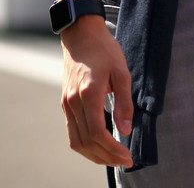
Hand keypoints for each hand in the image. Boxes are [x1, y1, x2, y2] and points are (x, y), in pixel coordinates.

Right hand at [60, 15, 133, 166]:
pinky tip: (99, 145)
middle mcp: (73, 102)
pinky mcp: (65, 102)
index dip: (112, 149)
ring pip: (76, 141)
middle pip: (86, 142)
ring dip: (94, 155)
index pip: (97, 133)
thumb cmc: (104, 49)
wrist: (81, 33)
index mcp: (88, 93)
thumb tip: (125, 130)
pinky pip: (72, 132)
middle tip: (124, 161)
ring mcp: (66, 103)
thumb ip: (124, 102)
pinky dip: (85, 144)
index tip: (127, 155)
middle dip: (106, 157)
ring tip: (112, 158)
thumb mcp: (121, 71)